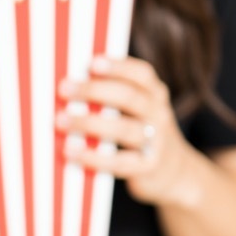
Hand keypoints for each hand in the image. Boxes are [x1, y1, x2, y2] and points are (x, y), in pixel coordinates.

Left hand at [57, 56, 197, 206]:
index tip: (91, 63)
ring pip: (124, 129)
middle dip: (94, 91)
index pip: (141, 74)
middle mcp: (158, 113)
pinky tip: (71, 151)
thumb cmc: (138, 131)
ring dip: (89, 123)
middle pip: (129, 97)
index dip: (117, 67)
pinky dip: (93, 157)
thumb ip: (110, 97)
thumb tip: (65, 85)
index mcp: (154, 93)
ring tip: (61, 120)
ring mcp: (156, 141)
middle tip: (64, 89)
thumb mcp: (135, 110)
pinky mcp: (147, 167)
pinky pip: (119, 161)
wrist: (175, 172)